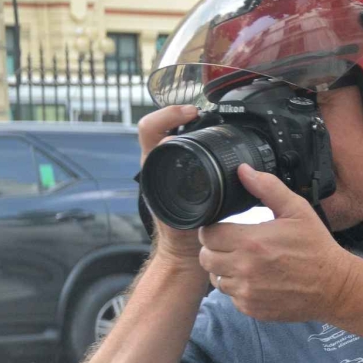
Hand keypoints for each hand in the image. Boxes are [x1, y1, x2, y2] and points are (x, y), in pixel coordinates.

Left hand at [138, 105, 202, 262]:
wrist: (182, 250)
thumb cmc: (184, 236)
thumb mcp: (194, 212)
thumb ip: (202, 196)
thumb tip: (213, 177)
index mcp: (154, 170)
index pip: (148, 129)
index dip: (169, 115)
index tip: (192, 113)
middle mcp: (155, 164)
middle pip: (157, 125)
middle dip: (177, 113)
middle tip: (199, 113)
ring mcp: (162, 167)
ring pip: (166, 133)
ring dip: (183, 124)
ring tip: (203, 120)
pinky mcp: (173, 171)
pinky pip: (178, 145)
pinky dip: (189, 136)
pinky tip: (205, 138)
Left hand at [197, 164, 356, 321]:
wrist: (335, 287)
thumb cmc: (317, 247)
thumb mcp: (297, 211)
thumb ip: (268, 188)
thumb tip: (243, 170)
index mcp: (251, 241)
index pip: (208, 234)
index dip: (214, 230)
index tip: (226, 229)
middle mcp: (245, 269)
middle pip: (205, 258)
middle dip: (215, 249)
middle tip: (234, 246)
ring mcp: (247, 292)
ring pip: (216, 278)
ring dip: (226, 270)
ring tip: (247, 263)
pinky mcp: (252, 308)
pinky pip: (231, 297)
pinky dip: (239, 289)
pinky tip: (257, 280)